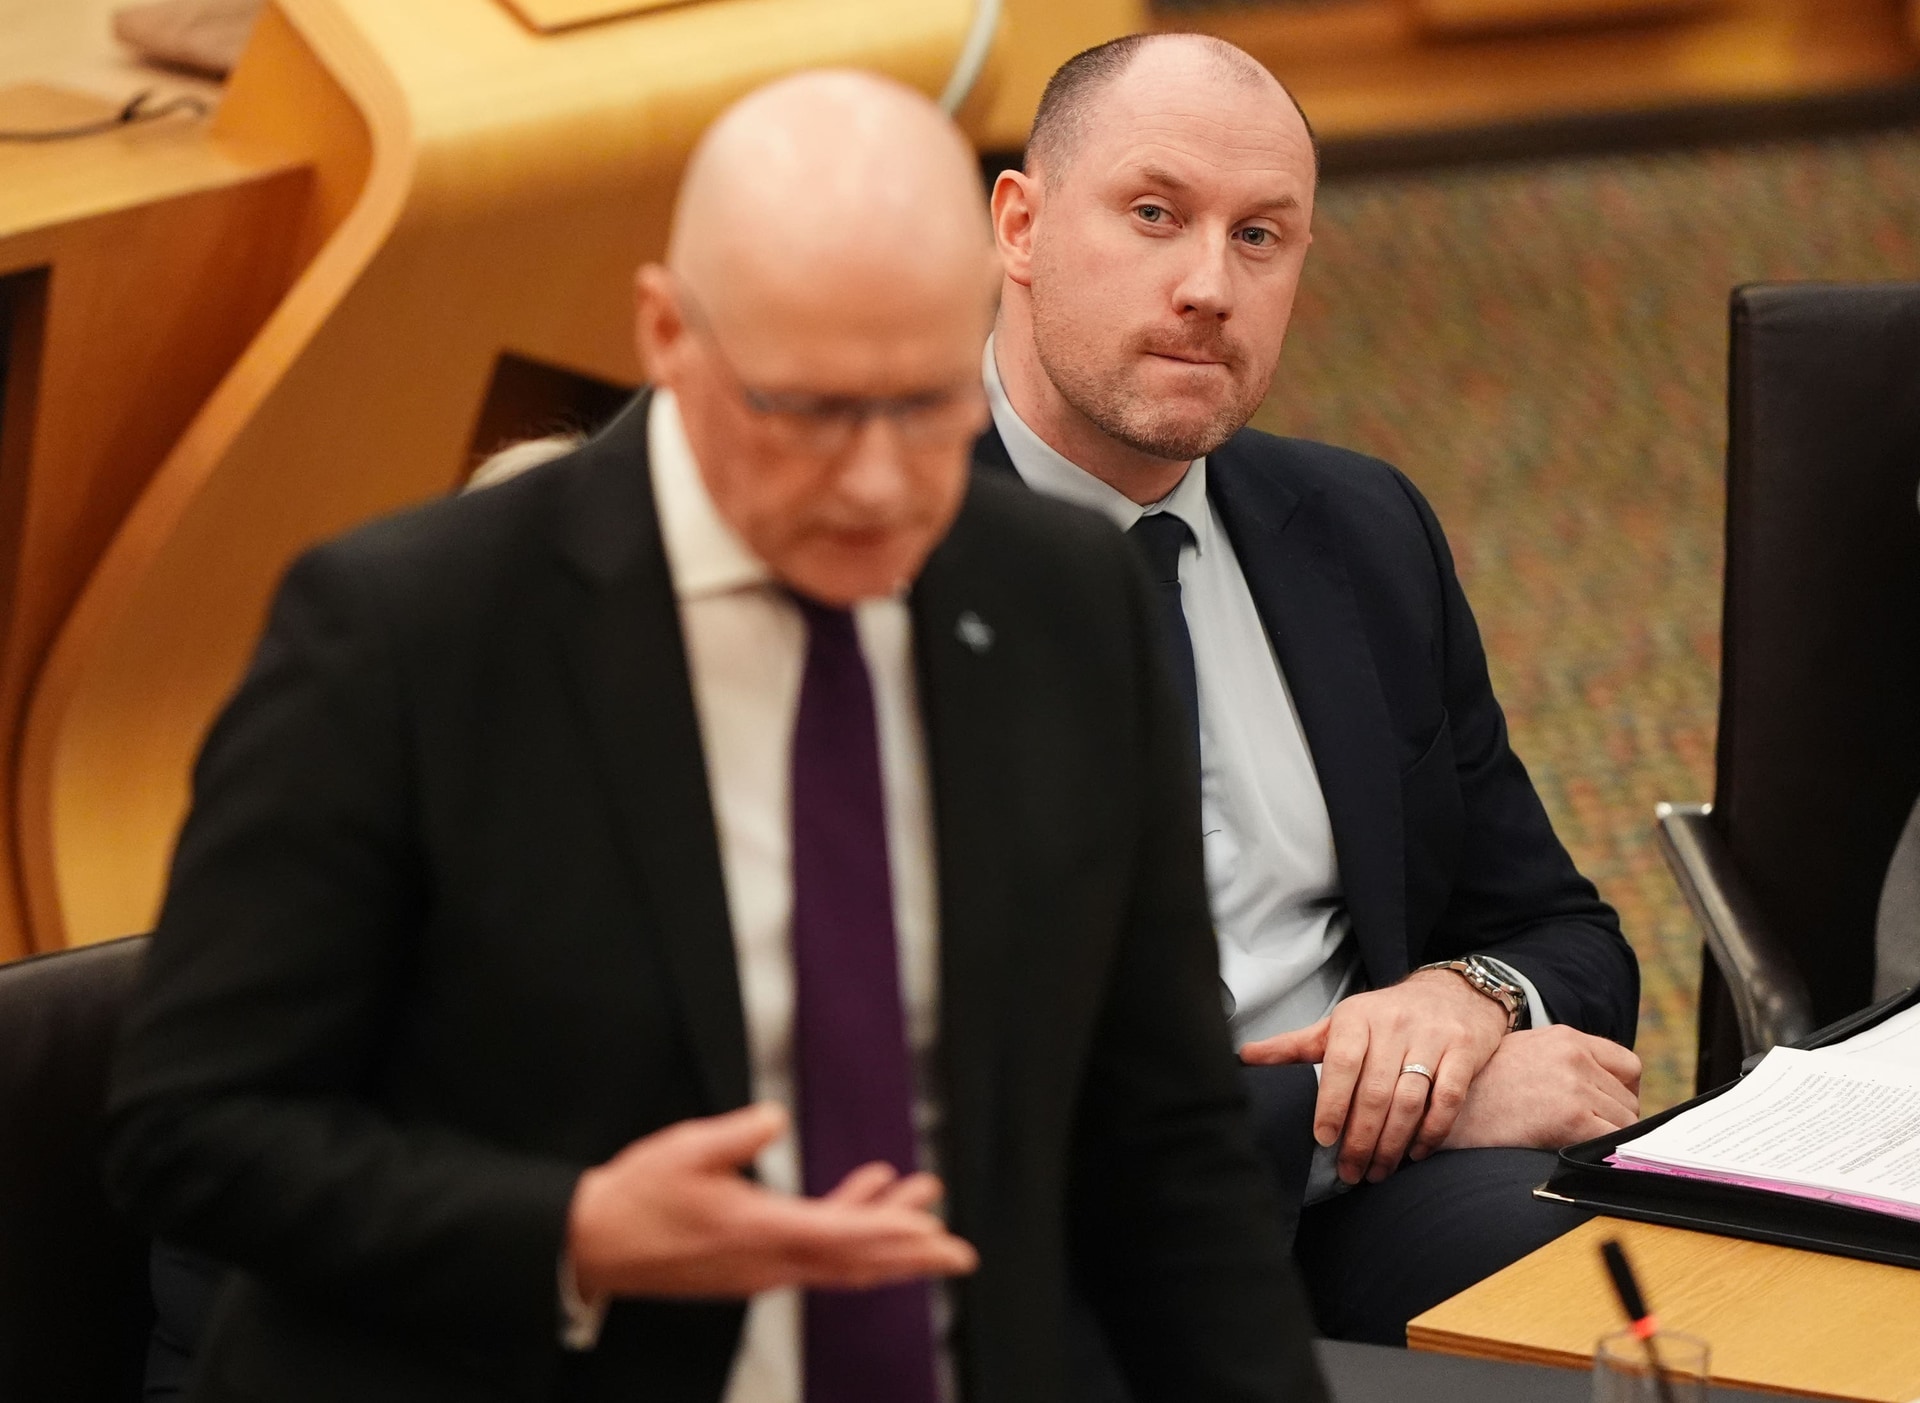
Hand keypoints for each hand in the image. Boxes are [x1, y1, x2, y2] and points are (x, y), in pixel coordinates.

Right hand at [567, 1102, 977, 1299]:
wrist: (593, 1244)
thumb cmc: (636, 1199)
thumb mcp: (685, 1152)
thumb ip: (736, 1135)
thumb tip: (776, 1119)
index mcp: (757, 1232)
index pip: (841, 1238)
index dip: (891, 1235)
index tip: (934, 1234)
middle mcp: (768, 1261)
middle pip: (855, 1261)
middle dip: (910, 1254)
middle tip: (959, 1253)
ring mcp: (760, 1267)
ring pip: (839, 1259)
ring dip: (884, 1235)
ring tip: (924, 1203)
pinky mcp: (750, 1263)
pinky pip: (815, 1253)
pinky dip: (848, 1229)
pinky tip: (861, 1192)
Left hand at [1239, 970, 1507, 1183]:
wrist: (1453, 992)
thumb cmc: (1386, 1015)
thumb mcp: (1340, 1024)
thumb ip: (1296, 1045)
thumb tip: (1243, 1057)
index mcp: (1356, 1018)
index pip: (1340, 1064)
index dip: (1331, 1104)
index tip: (1323, 1139)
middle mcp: (1393, 1025)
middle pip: (1375, 1092)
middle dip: (1361, 1139)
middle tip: (1350, 1172)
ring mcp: (1431, 1038)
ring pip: (1410, 1100)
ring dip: (1392, 1143)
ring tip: (1378, 1171)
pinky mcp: (1464, 1052)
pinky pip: (1446, 1099)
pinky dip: (1432, 1132)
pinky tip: (1416, 1152)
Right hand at [1442, 1026, 1640, 1150]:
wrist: (1442, 1105)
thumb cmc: (1477, 1089)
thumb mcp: (1523, 1055)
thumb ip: (1562, 1063)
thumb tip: (1598, 1093)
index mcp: (1565, 1038)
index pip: (1628, 1066)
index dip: (1621, 1093)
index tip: (1604, 1110)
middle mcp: (1574, 1056)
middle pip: (1628, 1100)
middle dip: (1611, 1121)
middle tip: (1578, 1135)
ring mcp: (1574, 1085)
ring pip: (1624, 1124)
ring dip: (1604, 1139)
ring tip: (1569, 1144)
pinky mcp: (1571, 1117)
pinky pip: (1612, 1143)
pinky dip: (1602, 1155)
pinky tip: (1574, 1155)